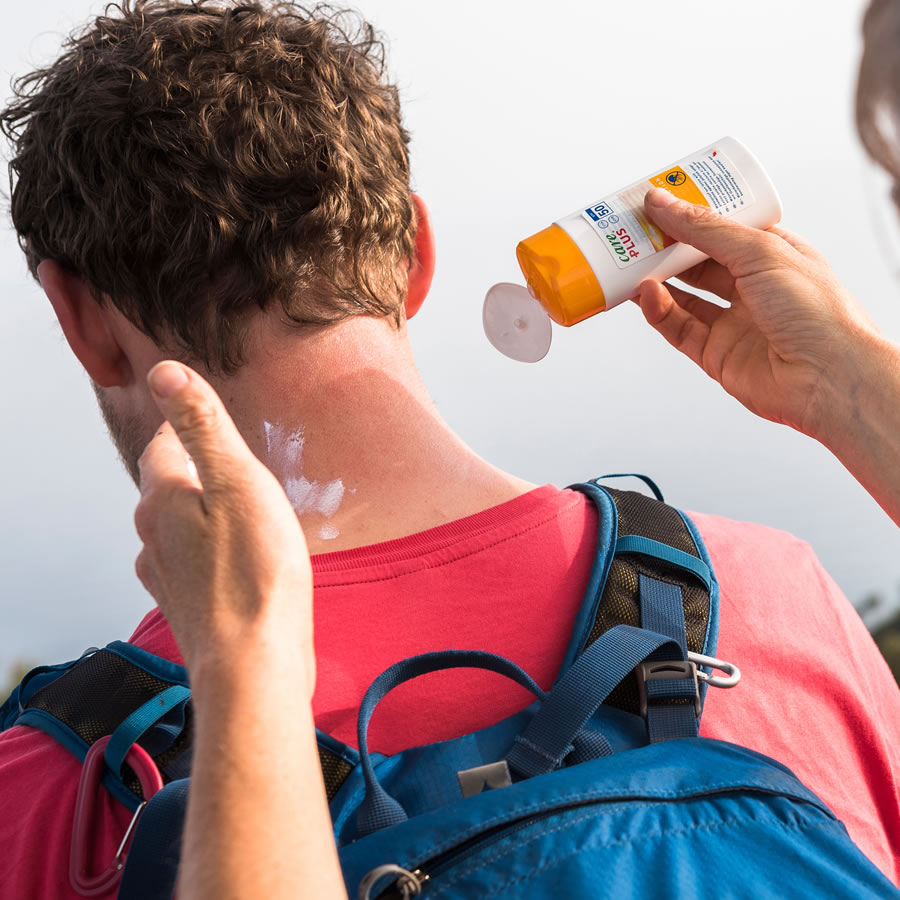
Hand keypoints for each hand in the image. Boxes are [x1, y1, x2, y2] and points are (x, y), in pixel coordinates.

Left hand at [134, 361, 314, 691]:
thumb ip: (203, 427)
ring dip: (206, 513)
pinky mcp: (187, 605)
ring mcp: (166, 575)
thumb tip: (166, 373)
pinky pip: (195, 562)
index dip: (187, 427)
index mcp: (162, 499)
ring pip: (181, 527)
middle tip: (236, 463)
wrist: (254, 661)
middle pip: (169, 486)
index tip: (211, 421)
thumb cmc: (255, 573)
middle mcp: (152, 537)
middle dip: (199, 471)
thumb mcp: (239, 483)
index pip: (163, 444)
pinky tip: (242, 558)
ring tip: (244, 510)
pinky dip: (214, 550)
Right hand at [636, 188, 880, 438]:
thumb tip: (663, 203)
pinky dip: (659, 311)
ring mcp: (734, 323)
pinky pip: (679, 329)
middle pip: (698, 263)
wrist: (827, 377)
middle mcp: (753, 289)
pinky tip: (645, 294)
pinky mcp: (716, 355)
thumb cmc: (816, 311)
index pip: (723, 229)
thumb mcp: (760, 251)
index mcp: (773, 256)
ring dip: (655, 280)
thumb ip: (706, 229)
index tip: (658, 203)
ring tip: (627, 262)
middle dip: (665, 248)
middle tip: (633, 232)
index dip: (691, 216)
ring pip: (683, 297)